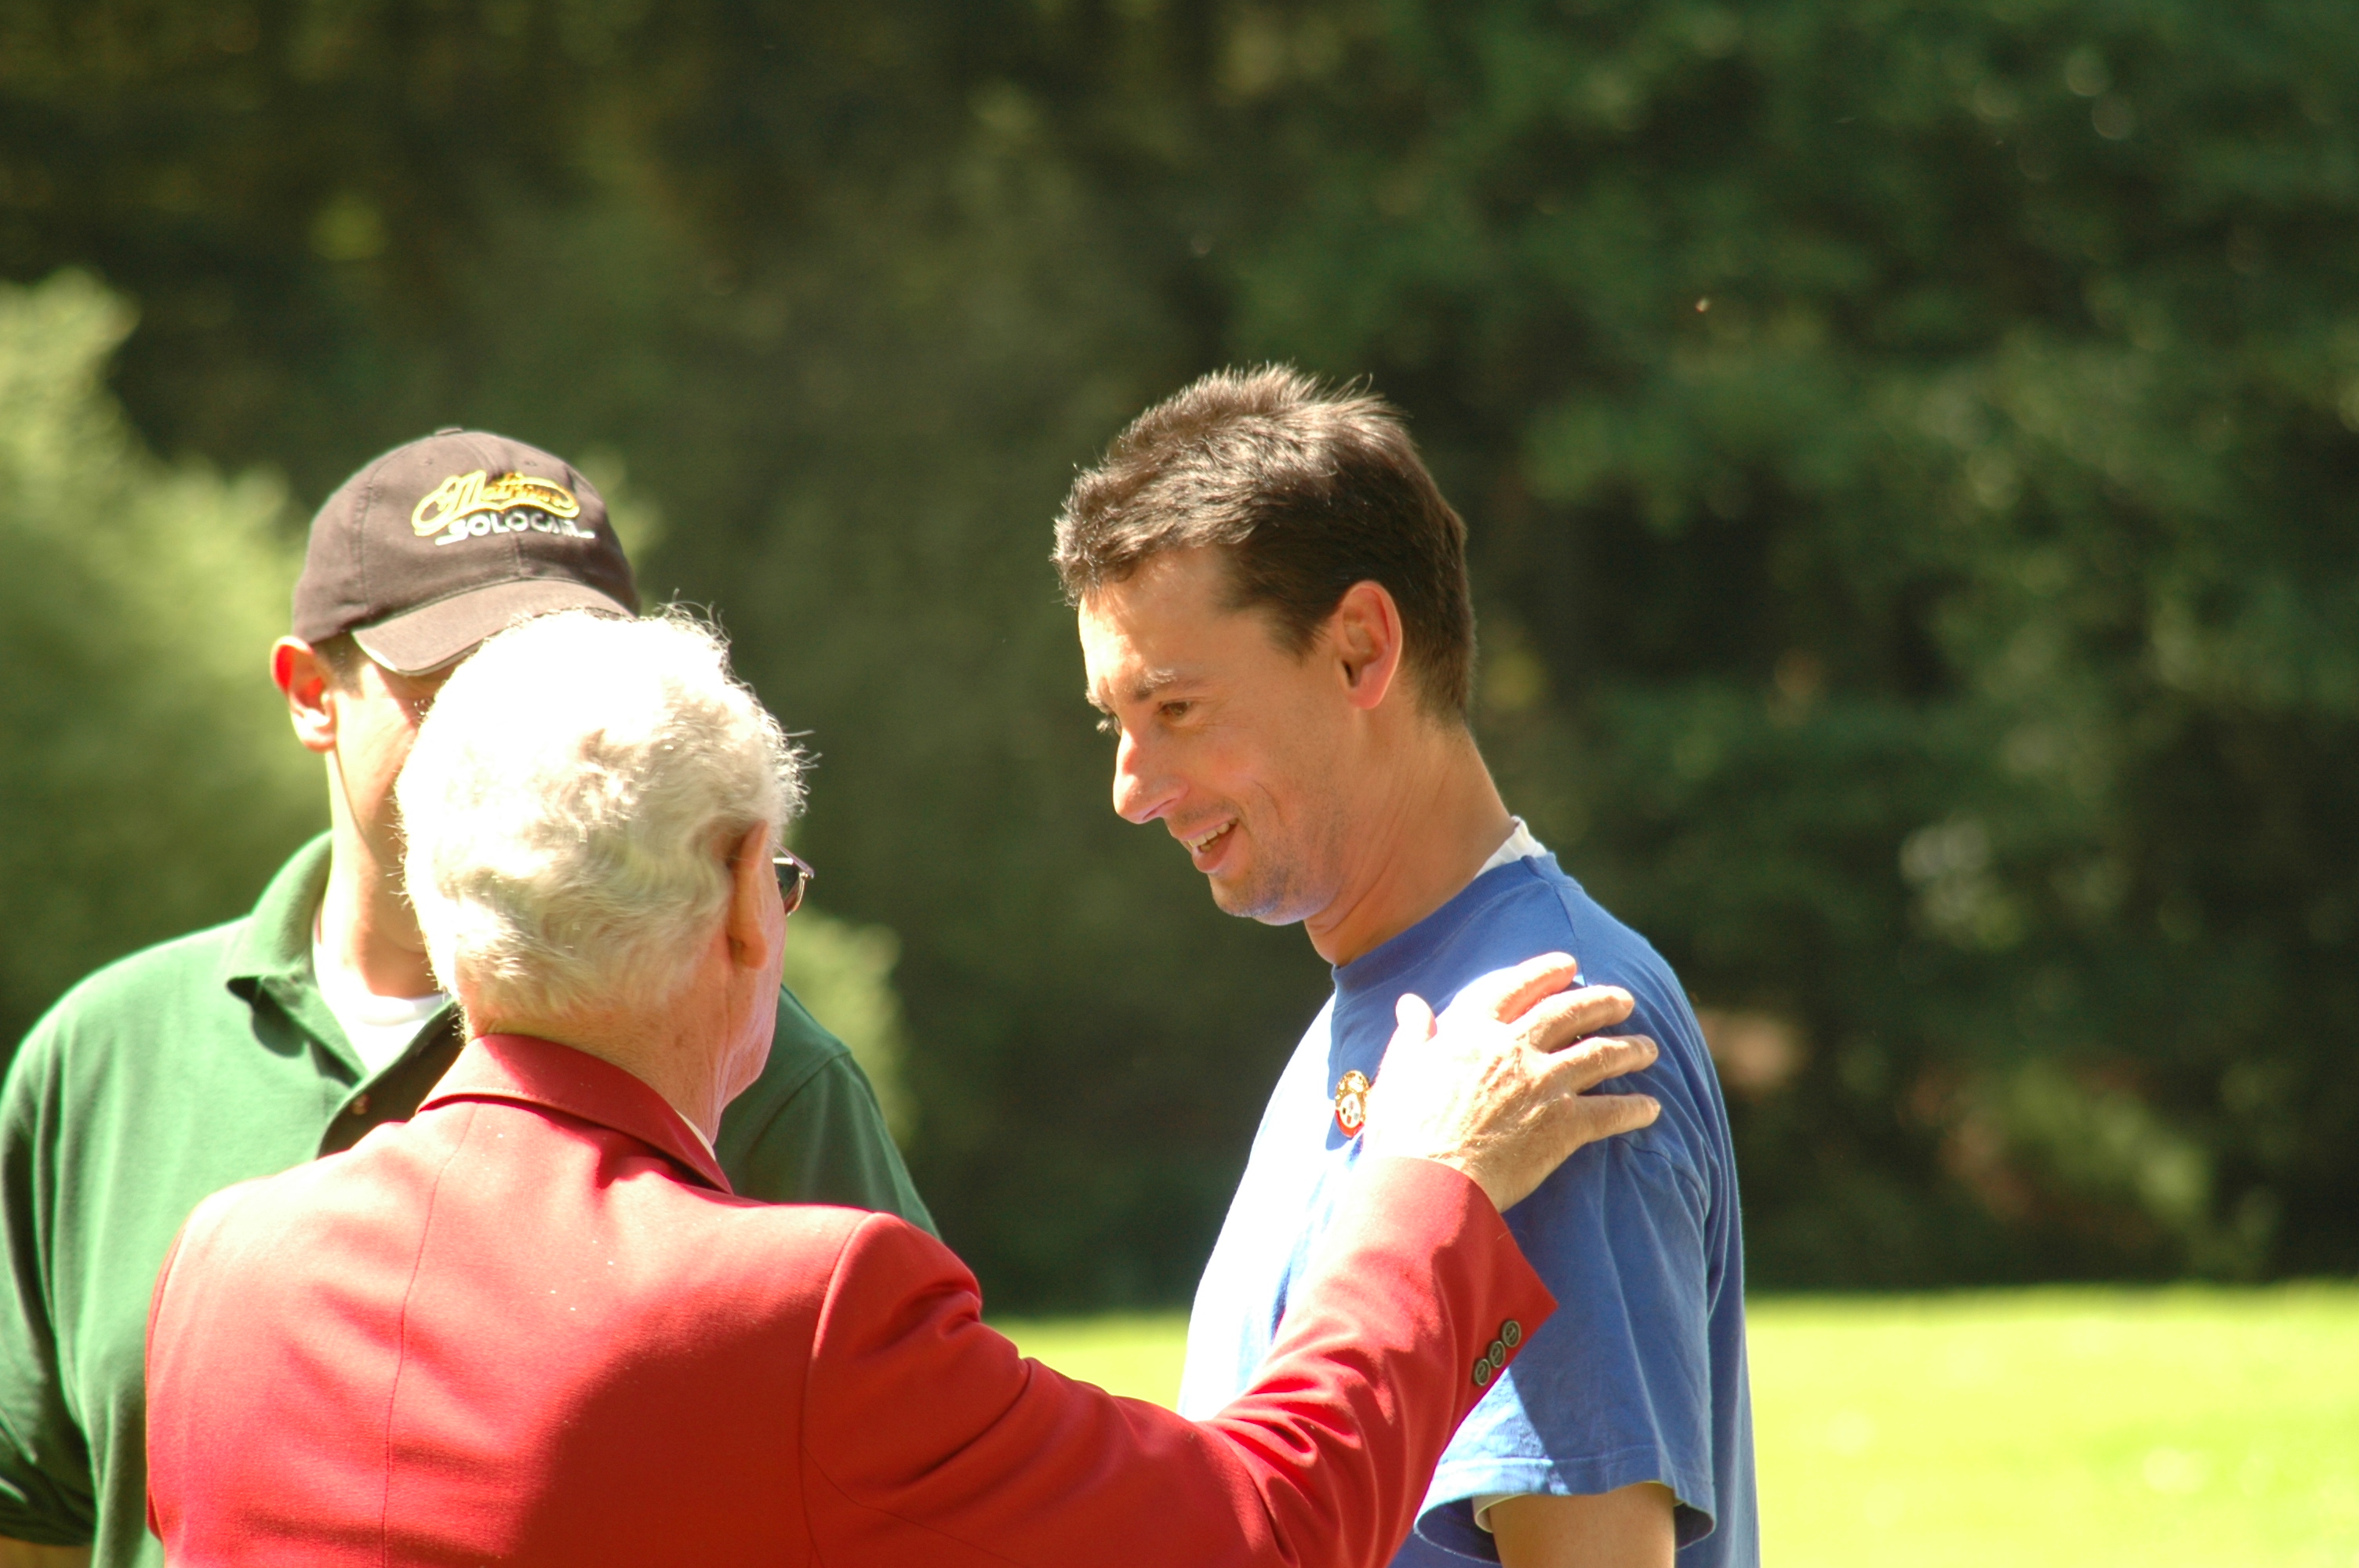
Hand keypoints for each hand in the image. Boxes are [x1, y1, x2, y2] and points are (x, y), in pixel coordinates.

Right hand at [1359, 953, 1659, 1212]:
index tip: (1567, 963)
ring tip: (1649, 1048)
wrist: (1426, 1183)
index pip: (1514, 988)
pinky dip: (1634, 1109)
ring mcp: (1542, 1084)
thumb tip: (1411, 1004)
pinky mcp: (1562, 1126)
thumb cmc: (1402, 1134)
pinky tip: (1651, 1108)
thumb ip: (1412, 1036)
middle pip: (1568, 1012)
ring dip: (1629, 1049)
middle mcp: (1512, 1048)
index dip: (1543, 972)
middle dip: (1601, 1002)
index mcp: (1469, 1031)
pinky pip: (1610, 1112)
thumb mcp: (1398, 1073)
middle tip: (1624, 1000)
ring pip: (1599, 1055)